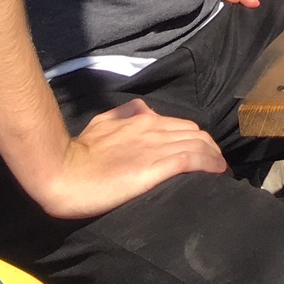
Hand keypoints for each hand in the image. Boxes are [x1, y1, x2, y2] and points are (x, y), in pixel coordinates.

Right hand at [35, 98, 225, 218]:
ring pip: (198, 144)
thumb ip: (122, 116)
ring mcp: (156, 146)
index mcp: (142, 119)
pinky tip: (217, 172)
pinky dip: (208, 164)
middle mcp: (154, 127)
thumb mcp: (102, 123)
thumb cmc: (79, 152)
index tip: (204, 153)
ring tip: (221, 171)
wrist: (63, 171)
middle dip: (210, 148)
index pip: (183, 126)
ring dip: (214, 157)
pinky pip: (191, 159)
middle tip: (216, 165)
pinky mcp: (155, 166)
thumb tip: (139, 111)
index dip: (197, 140)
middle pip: (196, 133)